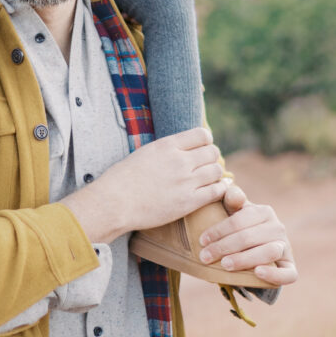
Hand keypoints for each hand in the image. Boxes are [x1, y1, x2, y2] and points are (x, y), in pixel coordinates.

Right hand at [61, 127, 227, 243]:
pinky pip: (216, 191)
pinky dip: (220, 190)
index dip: (205, 142)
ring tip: (207, 179)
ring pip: (217, 171)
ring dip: (215, 174)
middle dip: (211, 158)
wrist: (115, 202)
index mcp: (168, 145)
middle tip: (205, 166)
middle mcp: (180, 160)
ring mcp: (186, 181)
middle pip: (213, 152)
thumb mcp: (145, 152)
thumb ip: (166, 149)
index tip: (201, 149)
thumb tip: (180, 148)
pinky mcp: (189, 202)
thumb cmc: (124, 178)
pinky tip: (213, 191)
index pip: (202, 135)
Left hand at [198, 183, 297, 287]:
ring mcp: (286, 248)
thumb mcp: (235, 212)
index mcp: (264, 212)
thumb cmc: (241, 228)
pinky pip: (289, 274)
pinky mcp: (291, 268)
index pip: (239, 220)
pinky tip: (257, 273)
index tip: (202, 241)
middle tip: (205, 257)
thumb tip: (233, 193)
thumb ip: (232, 200)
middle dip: (224, 247)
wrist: (257, 249)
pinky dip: (274, 274)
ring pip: (268, 253)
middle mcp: (278, 228)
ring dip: (244, 259)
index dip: (219, 230)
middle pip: (249, 237)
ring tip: (225, 265)